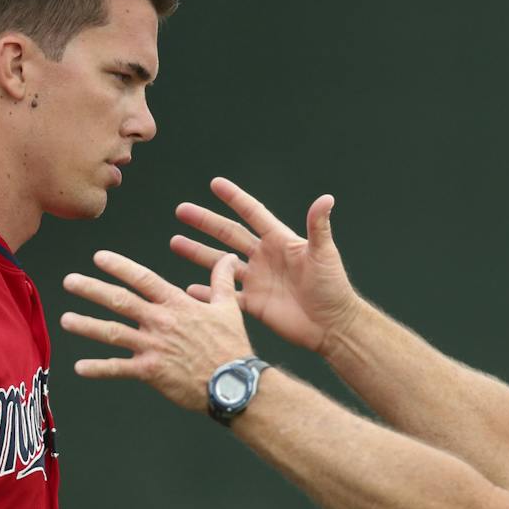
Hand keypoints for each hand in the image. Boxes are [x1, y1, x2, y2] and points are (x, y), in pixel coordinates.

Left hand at [61, 249, 251, 410]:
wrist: (233, 382)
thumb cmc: (232, 345)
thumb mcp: (228, 308)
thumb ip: (221, 281)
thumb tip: (226, 257)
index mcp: (177, 304)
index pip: (143, 279)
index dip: (120, 267)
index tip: (99, 258)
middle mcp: (161, 322)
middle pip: (120, 301)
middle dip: (92, 289)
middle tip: (70, 281)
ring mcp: (154, 346)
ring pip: (113, 333)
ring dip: (87, 325)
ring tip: (65, 320)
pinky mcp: (151, 371)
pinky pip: (119, 369)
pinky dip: (98, 369)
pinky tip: (79, 367)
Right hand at [172, 178, 359, 353]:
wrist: (332, 324)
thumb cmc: (333, 286)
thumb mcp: (324, 254)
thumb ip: (318, 227)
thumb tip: (326, 199)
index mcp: (280, 241)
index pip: (253, 214)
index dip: (235, 199)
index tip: (215, 184)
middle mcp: (265, 257)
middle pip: (229, 234)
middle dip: (205, 222)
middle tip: (182, 211)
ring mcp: (256, 280)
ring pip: (220, 263)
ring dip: (199, 253)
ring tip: (175, 242)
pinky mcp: (253, 304)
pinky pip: (225, 296)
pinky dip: (207, 293)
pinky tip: (188, 289)